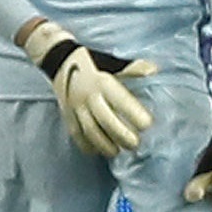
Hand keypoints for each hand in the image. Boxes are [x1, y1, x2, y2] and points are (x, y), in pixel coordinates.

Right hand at [22, 20, 155, 157]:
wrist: (59, 60)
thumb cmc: (92, 62)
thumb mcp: (112, 62)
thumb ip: (133, 68)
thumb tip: (153, 70)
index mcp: (102, 82)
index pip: (121, 101)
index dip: (134, 115)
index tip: (147, 125)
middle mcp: (88, 96)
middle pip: (105, 121)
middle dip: (121, 135)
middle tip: (135, 144)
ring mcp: (75, 107)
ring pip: (90, 131)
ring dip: (105, 144)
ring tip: (117, 151)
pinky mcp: (67, 114)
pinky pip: (76, 133)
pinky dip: (86, 145)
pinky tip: (97, 152)